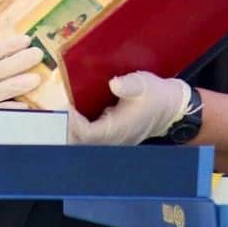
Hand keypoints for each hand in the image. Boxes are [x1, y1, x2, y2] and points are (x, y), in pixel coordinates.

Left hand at [66, 71, 189, 144]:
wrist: (170, 108)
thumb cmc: (155, 94)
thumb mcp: (143, 84)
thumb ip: (129, 85)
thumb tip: (114, 84)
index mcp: (117, 128)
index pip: (87, 134)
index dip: (73, 123)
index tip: (67, 105)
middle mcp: (111, 139)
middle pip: (80, 142)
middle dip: (66, 128)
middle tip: (57, 110)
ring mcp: (110, 140)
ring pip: (83, 142)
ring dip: (70, 130)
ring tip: (62, 112)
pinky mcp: (110, 137)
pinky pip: (89, 138)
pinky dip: (78, 129)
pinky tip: (73, 115)